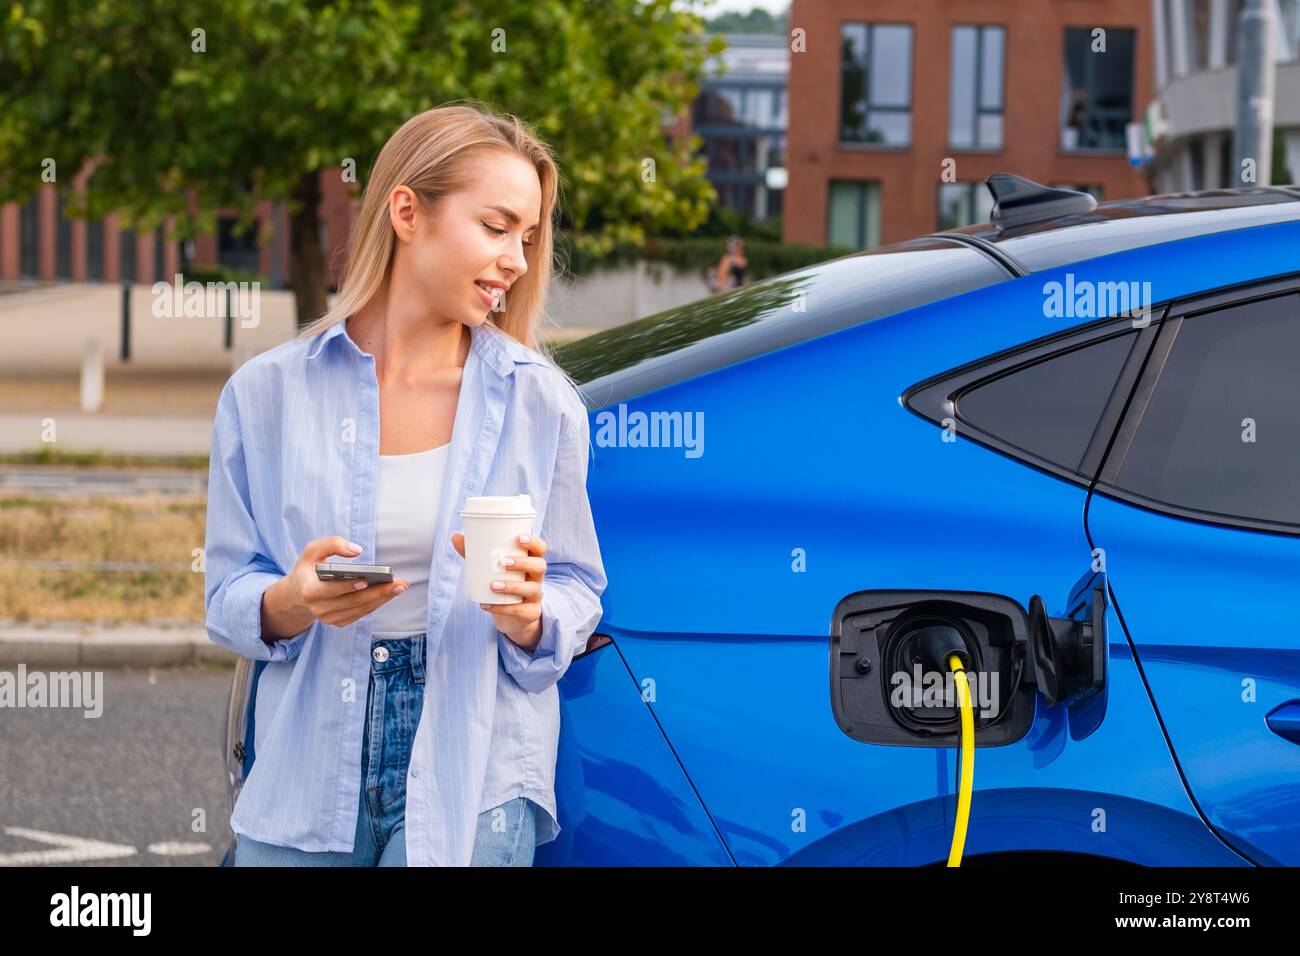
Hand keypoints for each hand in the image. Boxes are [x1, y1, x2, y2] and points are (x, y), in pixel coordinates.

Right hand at [278, 535, 408, 630]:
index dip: (348, 586)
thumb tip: (357, 550)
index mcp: (309, 591)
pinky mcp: (339, 622)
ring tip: (400, 587)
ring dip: (382, 598)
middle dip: (378, 592)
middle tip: (399, 584)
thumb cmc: (308, 569)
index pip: (331, 590)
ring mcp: (329, 618)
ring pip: (360, 609)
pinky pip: (361, 613)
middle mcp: (319, 609)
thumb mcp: (312, 551)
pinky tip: (390, 593)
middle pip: (352, 601)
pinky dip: (376, 603)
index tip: (366, 580)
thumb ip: (332, 544)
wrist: (298, 595)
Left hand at [451, 531, 546, 652]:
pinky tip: (486, 605)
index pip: (540, 548)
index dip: (533, 542)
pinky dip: (502, 609)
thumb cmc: (503, 584)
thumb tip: (455, 537)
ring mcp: (535, 596)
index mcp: (530, 562)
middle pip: (540, 566)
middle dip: (522, 563)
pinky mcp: (531, 613)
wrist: (513, 617)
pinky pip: (521, 611)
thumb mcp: (491, 569)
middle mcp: (536, 577)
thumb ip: (475, 554)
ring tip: (492, 585)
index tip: (518, 538)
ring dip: (512, 586)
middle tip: (503, 562)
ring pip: (532, 589)